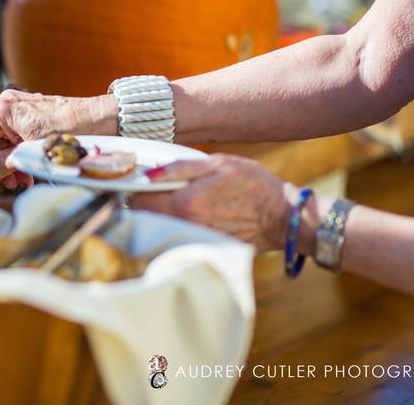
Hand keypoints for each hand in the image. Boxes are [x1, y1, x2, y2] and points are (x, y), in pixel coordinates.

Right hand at [0, 89, 118, 190]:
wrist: (104, 119)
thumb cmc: (72, 131)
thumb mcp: (33, 153)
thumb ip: (3, 165)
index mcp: (1, 112)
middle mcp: (4, 107)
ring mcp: (16, 110)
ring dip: (4, 167)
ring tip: (19, 182)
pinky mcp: (28, 115)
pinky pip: (11, 140)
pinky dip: (15, 158)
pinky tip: (26, 172)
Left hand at [128, 155, 305, 252]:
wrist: (282, 217)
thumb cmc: (252, 184)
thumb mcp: (217, 164)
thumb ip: (179, 169)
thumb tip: (148, 174)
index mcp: (185, 204)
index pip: (138, 201)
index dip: (132, 190)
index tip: (134, 183)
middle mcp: (185, 227)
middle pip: (145, 218)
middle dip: (141, 205)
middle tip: (149, 191)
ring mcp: (193, 241)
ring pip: (159, 229)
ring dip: (155, 217)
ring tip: (167, 202)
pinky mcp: (202, 249)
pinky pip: (175, 239)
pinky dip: (172, 228)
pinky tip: (184, 217)